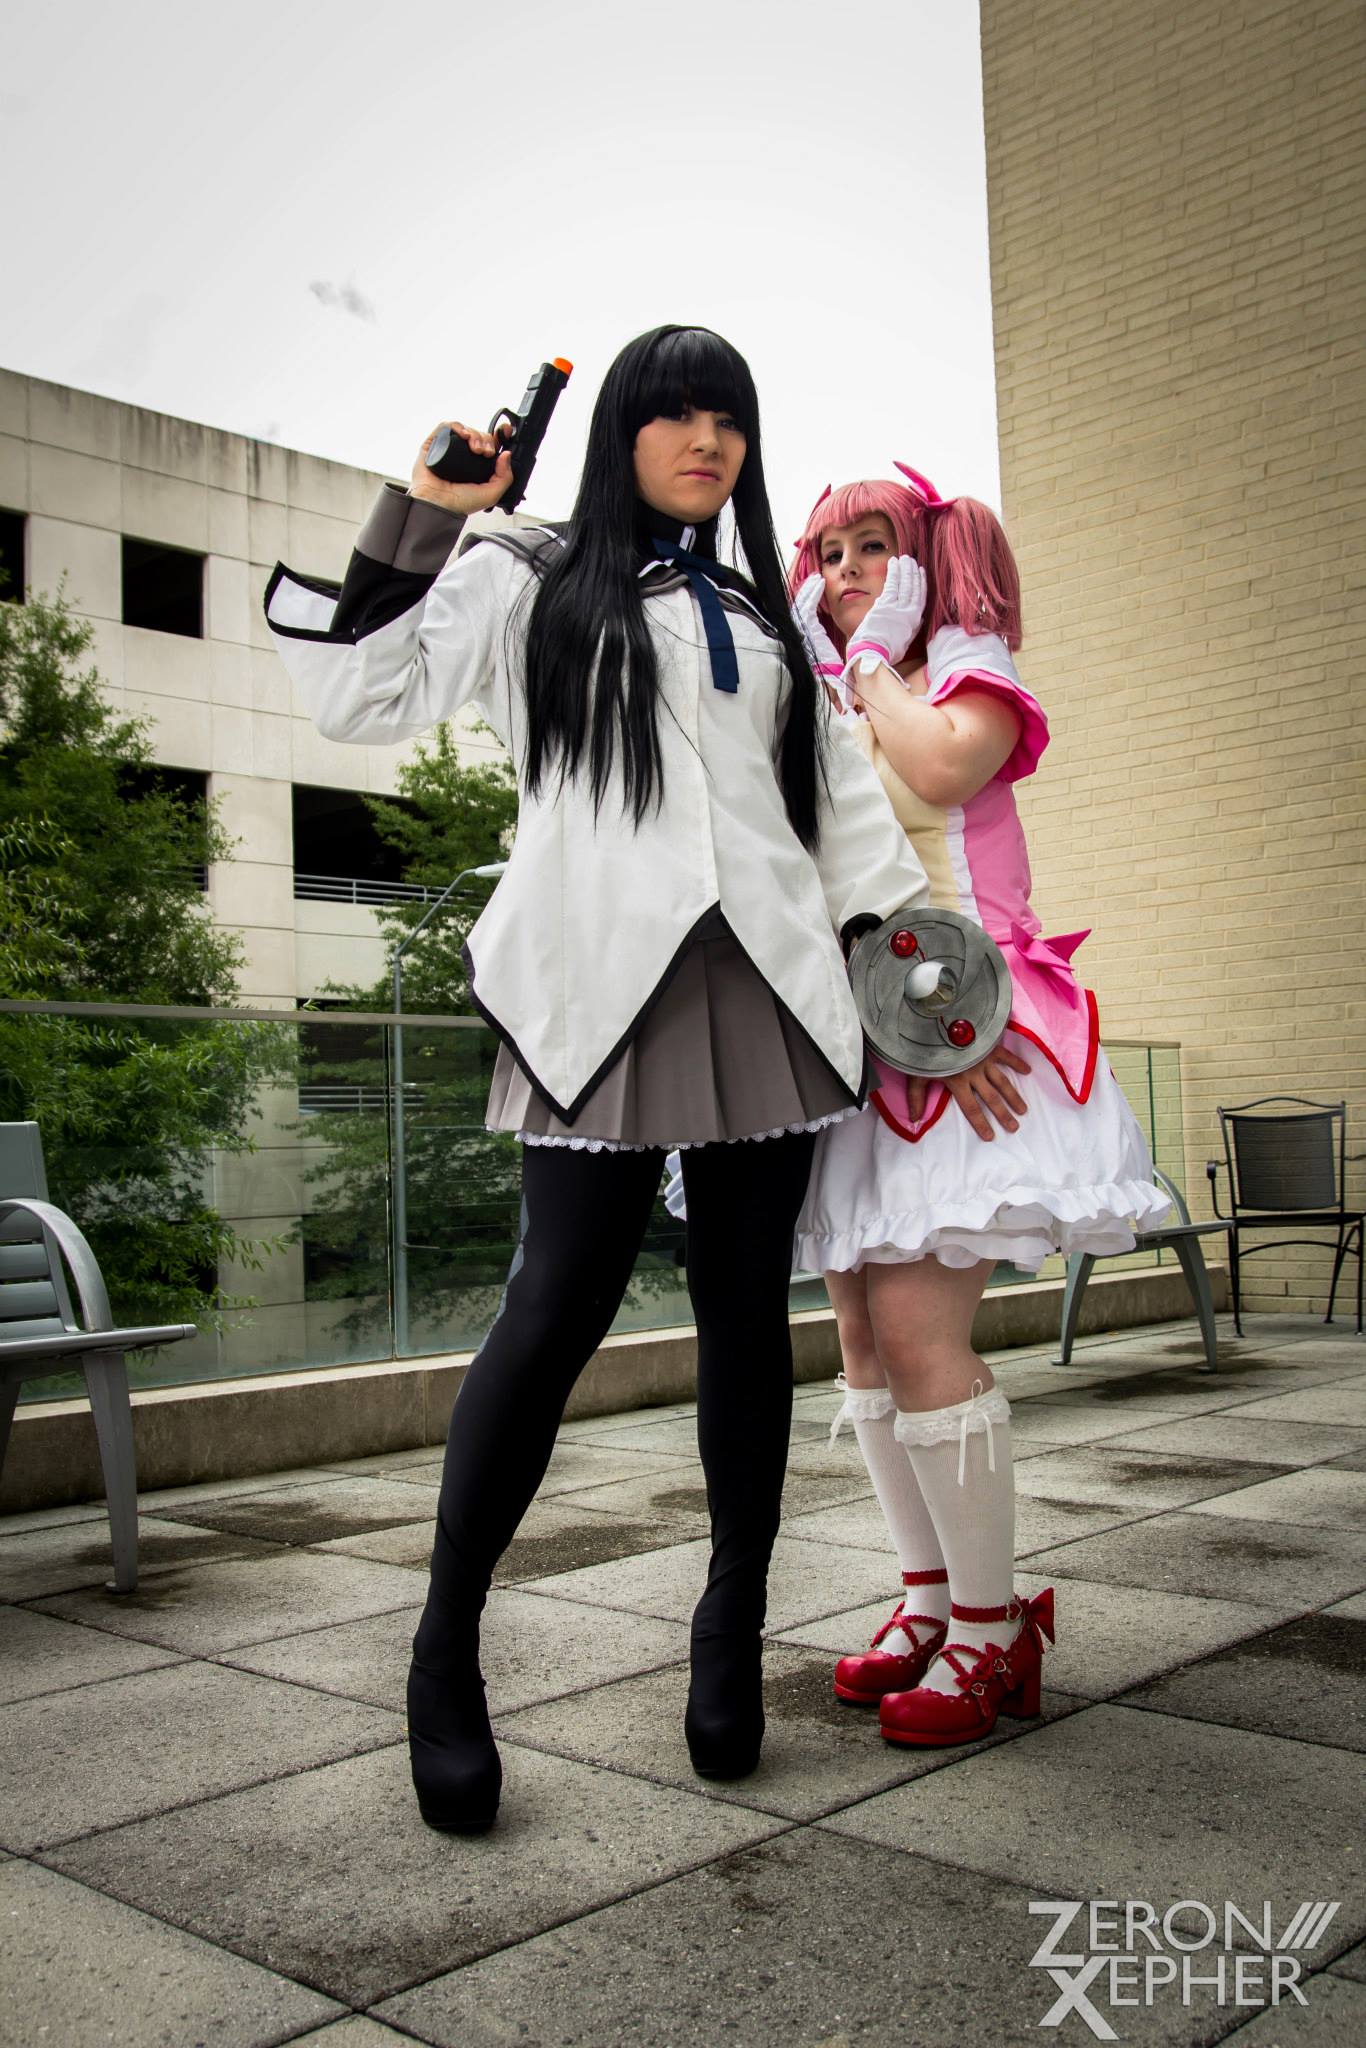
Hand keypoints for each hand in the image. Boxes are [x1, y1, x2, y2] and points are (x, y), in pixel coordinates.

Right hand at [410, 421, 513, 514]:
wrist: (437, 504)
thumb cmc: (459, 504)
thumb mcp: (491, 494)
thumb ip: (505, 477)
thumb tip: (506, 454)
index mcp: (477, 466)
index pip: (490, 445)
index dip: (499, 436)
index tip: (505, 432)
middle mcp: (464, 456)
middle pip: (480, 436)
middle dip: (487, 440)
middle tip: (486, 452)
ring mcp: (449, 449)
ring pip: (465, 430)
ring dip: (475, 434)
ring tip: (476, 448)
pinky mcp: (434, 444)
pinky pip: (446, 427)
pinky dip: (457, 426)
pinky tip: (464, 435)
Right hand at [791, 573, 841, 678]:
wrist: (827, 679)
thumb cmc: (829, 672)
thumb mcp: (825, 655)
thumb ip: (822, 646)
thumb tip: (824, 641)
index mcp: (802, 637)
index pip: (802, 612)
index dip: (808, 598)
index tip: (816, 587)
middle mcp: (799, 632)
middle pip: (799, 605)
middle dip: (807, 590)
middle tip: (815, 578)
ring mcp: (801, 629)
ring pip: (802, 603)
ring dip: (810, 589)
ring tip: (818, 578)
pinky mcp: (806, 628)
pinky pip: (809, 605)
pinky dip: (813, 592)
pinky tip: (820, 583)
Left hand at [845, 555, 926, 673]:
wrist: (872, 653)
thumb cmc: (886, 651)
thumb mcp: (906, 642)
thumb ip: (913, 629)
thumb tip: (919, 620)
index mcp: (914, 621)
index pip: (921, 597)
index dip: (922, 583)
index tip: (921, 572)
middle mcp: (909, 612)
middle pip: (913, 588)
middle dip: (913, 572)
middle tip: (912, 560)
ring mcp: (897, 607)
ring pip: (905, 583)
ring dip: (905, 569)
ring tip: (905, 558)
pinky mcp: (885, 604)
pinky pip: (892, 583)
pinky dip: (894, 572)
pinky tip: (894, 563)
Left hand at [906, 1043, 1030, 1141]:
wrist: (939, 1020)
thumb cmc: (925, 1048)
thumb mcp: (916, 1074)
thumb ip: (916, 1097)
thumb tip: (914, 1119)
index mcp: (957, 1082)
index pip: (970, 1108)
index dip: (980, 1123)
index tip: (990, 1137)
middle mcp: (974, 1074)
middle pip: (991, 1099)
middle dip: (1003, 1115)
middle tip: (1014, 1128)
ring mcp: (984, 1060)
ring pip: (1002, 1082)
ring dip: (1014, 1096)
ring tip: (1024, 1110)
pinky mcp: (990, 1046)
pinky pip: (1006, 1056)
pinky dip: (1017, 1062)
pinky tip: (1027, 1071)